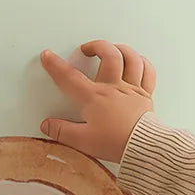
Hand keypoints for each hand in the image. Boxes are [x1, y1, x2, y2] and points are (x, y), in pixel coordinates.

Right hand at [40, 40, 155, 162]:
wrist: (143, 147)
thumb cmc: (116, 143)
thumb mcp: (83, 141)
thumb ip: (62, 132)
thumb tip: (47, 126)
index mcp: (95, 97)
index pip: (70, 77)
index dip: (56, 65)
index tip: (48, 56)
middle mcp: (114, 87)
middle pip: (108, 55)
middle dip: (96, 46)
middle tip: (86, 49)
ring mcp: (132, 89)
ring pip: (130, 58)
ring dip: (120, 49)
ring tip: (111, 48)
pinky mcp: (145, 95)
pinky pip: (147, 71)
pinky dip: (142, 62)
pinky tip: (137, 60)